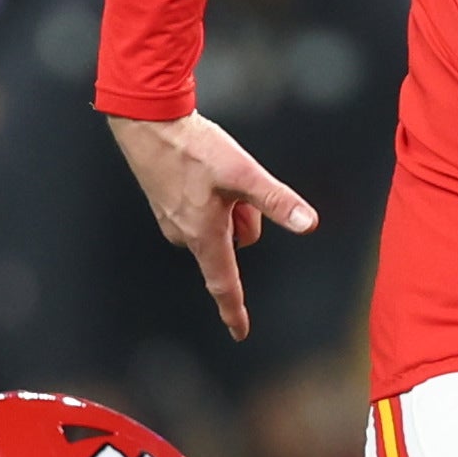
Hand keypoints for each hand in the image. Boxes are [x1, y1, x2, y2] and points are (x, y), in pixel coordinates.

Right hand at [111, 111, 318, 341]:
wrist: (150, 124)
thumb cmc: (194, 149)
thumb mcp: (244, 174)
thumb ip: (277, 201)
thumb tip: (307, 224)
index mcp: (204, 236)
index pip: (225, 285)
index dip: (234, 311)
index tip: (239, 332)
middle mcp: (185, 235)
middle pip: (234, 241)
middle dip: (244, 216)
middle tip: (235, 186)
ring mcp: (172, 221)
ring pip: (219, 222)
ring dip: (228, 202)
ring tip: (214, 173)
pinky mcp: (165, 205)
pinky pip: (202, 210)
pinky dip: (211, 194)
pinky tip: (203, 170)